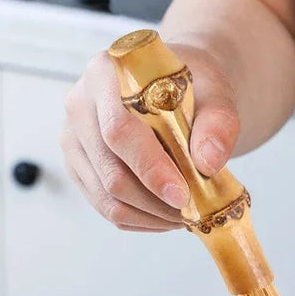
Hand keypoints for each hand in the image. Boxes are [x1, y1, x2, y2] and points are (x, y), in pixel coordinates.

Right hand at [60, 43, 239, 230]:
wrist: (178, 94)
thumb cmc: (193, 90)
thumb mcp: (215, 94)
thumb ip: (218, 123)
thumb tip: (208, 162)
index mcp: (107, 75)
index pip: (118, 130)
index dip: (150, 168)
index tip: (182, 194)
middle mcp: (80, 107)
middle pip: (110, 172)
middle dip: (155, 201)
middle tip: (192, 211)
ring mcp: (75, 141)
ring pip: (107, 198)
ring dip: (150, 216)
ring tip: (184, 216)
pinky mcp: (80, 169)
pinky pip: (107, 208)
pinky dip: (142, 220)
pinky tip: (167, 216)